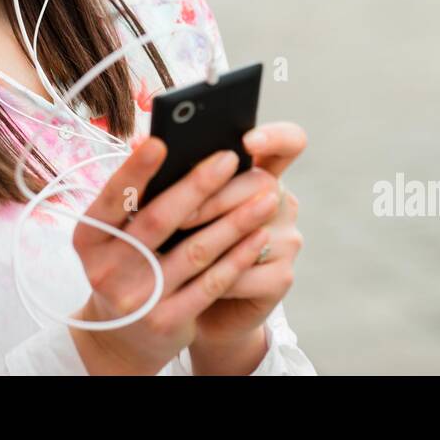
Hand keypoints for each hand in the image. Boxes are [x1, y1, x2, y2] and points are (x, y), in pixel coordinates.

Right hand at [66, 136, 277, 374]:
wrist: (122, 338)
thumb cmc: (125, 266)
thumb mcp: (113, 237)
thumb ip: (131, 198)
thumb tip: (158, 143)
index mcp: (88, 239)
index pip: (111, 198)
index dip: (134, 171)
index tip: (161, 142)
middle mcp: (106, 270)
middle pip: (158, 221)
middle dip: (197, 186)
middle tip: (229, 158)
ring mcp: (138, 298)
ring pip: (194, 251)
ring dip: (234, 220)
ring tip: (263, 194)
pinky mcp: (168, 320)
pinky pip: (211, 283)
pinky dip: (237, 256)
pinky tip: (258, 234)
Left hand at [183, 121, 306, 372]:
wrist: (186, 301)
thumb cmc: (176, 240)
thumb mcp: (178, 203)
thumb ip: (178, 176)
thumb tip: (149, 148)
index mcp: (260, 171)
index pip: (290, 142)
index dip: (275, 138)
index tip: (248, 140)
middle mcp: (280, 201)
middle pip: (261, 184)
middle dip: (213, 197)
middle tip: (178, 211)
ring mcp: (286, 240)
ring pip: (251, 231)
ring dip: (207, 236)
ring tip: (169, 242)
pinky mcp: (280, 277)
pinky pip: (247, 273)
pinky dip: (212, 278)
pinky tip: (184, 280)